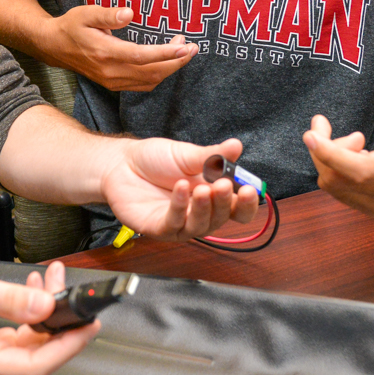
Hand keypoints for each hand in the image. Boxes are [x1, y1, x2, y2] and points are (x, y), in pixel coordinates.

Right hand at [0, 261, 96, 374]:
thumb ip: (9, 298)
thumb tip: (47, 305)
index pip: (36, 365)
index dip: (68, 346)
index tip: (88, 324)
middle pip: (39, 357)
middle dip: (60, 321)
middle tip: (72, 292)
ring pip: (34, 348)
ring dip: (47, 315)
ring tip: (50, 281)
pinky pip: (22, 343)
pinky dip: (33, 318)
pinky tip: (35, 293)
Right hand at [43, 5, 195, 91]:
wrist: (54, 47)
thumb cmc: (72, 26)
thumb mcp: (86, 13)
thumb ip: (108, 14)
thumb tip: (129, 13)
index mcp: (105, 52)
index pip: (142, 56)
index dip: (166, 53)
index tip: (186, 46)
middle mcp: (111, 71)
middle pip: (152, 72)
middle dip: (176, 61)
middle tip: (193, 47)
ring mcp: (113, 81)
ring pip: (150, 81)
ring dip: (170, 68)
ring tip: (183, 51)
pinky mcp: (114, 84)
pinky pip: (142, 85)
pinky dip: (159, 76)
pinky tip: (167, 63)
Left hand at [99, 136, 259, 239]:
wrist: (121, 163)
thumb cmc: (154, 161)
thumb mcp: (187, 154)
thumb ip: (212, 155)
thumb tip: (236, 146)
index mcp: (213, 195)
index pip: (239, 207)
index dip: (249, 203)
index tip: (252, 190)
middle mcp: (200, 212)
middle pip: (223, 218)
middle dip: (226, 202)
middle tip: (224, 186)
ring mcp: (181, 223)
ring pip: (201, 226)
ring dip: (204, 208)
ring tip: (202, 189)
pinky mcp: (160, 228)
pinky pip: (174, 223)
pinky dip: (179, 207)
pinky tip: (180, 189)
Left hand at [302, 96, 373, 216]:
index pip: (359, 171)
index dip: (330, 154)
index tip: (310, 134)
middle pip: (338, 179)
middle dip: (324, 149)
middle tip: (330, 126)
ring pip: (333, 185)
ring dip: (329, 158)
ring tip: (355, 141)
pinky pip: (337, 191)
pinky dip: (334, 170)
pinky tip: (355, 156)